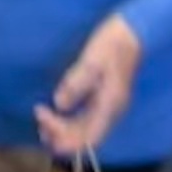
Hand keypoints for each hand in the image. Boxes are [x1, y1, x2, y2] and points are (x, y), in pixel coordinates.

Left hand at [33, 17, 143, 157]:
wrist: (132, 33)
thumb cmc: (112, 44)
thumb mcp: (92, 61)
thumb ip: (76, 82)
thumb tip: (59, 104)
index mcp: (109, 106)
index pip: (85, 137)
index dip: (61, 133)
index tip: (42, 113)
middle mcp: (110, 112)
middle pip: (84, 138)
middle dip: (59, 136)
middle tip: (39, 118)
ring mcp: (108, 107)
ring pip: (85, 132)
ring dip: (63, 132)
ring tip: (43, 124)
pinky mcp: (105, 100)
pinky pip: (86, 121)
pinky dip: (70, 123)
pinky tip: (58, 115)